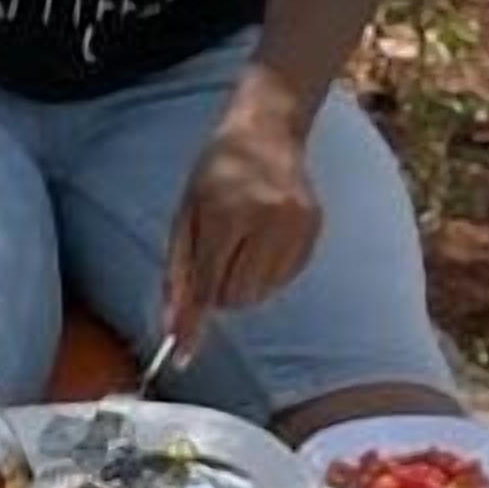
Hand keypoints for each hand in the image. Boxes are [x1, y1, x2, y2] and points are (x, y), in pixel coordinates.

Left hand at [163, 90, 321, 347]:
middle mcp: (268, 218)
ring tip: (241, 242)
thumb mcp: (185, 216)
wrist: (266, 129)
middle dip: (220, 290)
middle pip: (236, 297)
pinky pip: (283, 280)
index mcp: (228, 213)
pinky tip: (263, 240)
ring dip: (244, 284)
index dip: (194, 322)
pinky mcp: (313, 229)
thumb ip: (179, 275)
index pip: (209, 285)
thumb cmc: (217, 173)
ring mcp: (297, 224)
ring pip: (260, 294)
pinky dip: (267, 273)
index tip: (182, 358)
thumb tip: (175, 329)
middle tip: (218, 255)